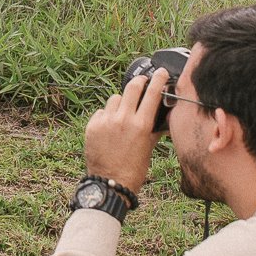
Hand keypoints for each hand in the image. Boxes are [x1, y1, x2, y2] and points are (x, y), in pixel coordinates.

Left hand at [82, 68, 163, 196]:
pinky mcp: (92, 126)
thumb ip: (155, 129)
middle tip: (142, 82)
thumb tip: (163, 118)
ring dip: (121, 101)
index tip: (161, 72)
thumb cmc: (133, 169)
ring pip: (115, 98)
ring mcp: (105, 121)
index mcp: (140, 125)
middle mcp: (122, 119)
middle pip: (132, 87)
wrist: (110, 183)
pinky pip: (101, 111)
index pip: (152, 94)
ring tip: (123, 112)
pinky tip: (110, 127)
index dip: (158, 80)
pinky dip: (107, 115)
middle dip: (139, 82)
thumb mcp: (149, 148)